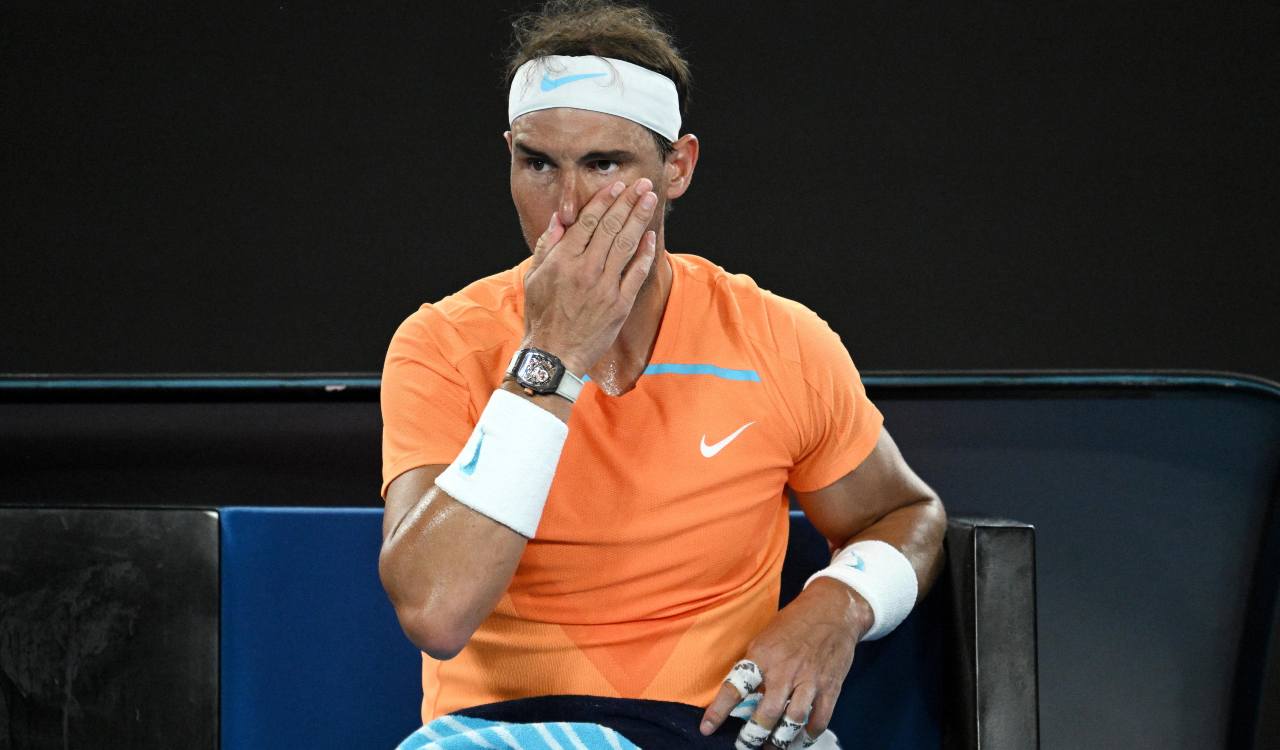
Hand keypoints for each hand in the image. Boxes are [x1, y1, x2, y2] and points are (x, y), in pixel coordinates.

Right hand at [522, 178, 658, 375]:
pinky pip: (635, 273)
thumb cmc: (541, 316)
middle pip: (610, 227)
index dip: (604, 200)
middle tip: (641, 184)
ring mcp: (605, 287)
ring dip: (639, 219)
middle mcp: (585, 270)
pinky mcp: (619, 304)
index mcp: (563, 261)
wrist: (553, 355)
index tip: (617, 186)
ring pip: (625, 244)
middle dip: (627, 201)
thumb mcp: (534, 277)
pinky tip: (649, 236)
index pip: (588, 222)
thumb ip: (548, 245)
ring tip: (649, 199)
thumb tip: (560, 219)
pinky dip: (644, 253)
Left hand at [699, 579, 872, 747]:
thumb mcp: (765, 637)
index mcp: (762, 655)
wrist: (832, 609)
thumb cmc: (794, 622)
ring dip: (780, 741)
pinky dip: (809, 734)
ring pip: (792, 721)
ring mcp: (809, 680)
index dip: (719, 711)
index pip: (735, 687)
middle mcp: (785, 670)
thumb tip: (741, 694)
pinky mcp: (830, 686)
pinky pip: (819, 719)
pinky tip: (800, 739)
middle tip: (744, 746)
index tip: (707, 728)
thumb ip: (755, 664)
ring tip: (771, 748)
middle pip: (766, 714)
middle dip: (752, 736)